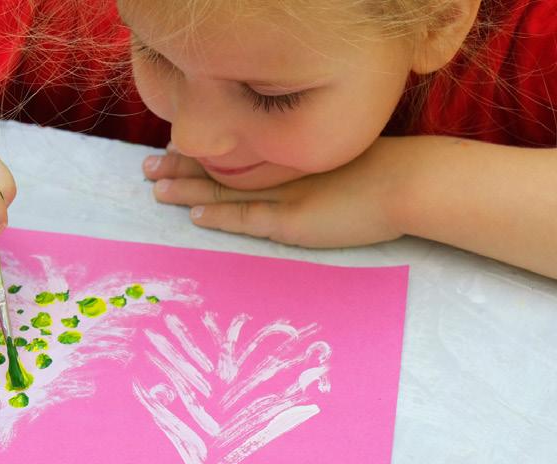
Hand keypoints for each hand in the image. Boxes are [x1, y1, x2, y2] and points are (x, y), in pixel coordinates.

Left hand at [143, 138, 415, 247]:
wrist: (410, 183)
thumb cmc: (383, 173)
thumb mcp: (337, 161)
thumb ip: (309, 169)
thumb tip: (295, 176)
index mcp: (288, 154)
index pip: (235, 152)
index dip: (202, 152)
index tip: (173, 148)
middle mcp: (280, 170)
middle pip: (221, 168)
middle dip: (181, 167)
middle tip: (147, 166)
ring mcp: (285, 195)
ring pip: (225, 192)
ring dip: (188, 191)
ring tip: (155, 188)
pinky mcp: (293, 222)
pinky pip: (248, 220)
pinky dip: (220, 218)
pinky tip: (194, 217)